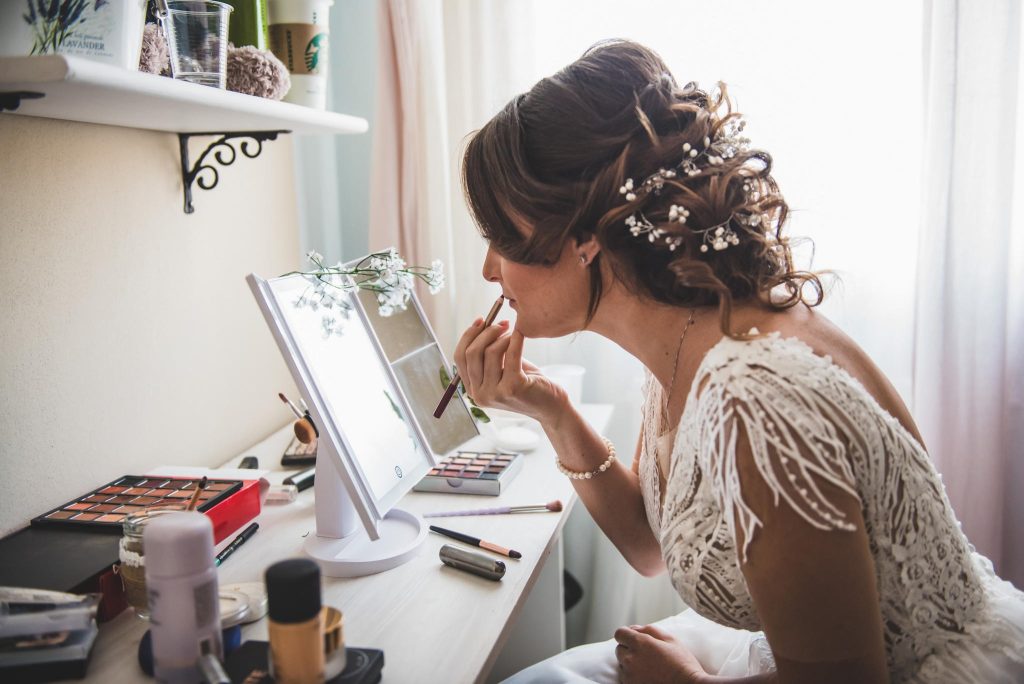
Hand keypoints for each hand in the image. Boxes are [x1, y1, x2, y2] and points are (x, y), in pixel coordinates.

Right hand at [452, 319, 568, 424]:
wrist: (550, 405)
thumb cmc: (526, 384)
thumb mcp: (502, 369)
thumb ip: (488, 354)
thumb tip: (483, 325)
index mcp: (472, 391)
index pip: (459, 358)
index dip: (469, 335)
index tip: (481, 320)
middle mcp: (479, 395)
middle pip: (472, 353)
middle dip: (486, 332)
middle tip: (502, 323)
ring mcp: (495, 393)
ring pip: (490, 352)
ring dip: (504, 337)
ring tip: (514, 334)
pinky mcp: (513, 387)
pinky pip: (511, 354)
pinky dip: (516, 340)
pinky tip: (521, 334)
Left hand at [614, 624, 707, 683]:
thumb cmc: (682, 664)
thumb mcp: (670, 640)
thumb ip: (649, 629)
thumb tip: (634, 628)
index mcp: (640, 643)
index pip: (619, 633)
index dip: (626, 635)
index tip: (633, 639)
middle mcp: (631, 659)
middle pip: (619, 649)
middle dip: (629, 650)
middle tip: (646, 655)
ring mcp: (629, 675)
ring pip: (621, 665)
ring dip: (630, 664)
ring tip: (648, 668)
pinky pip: (625, 678)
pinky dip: (632, 676)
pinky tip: (647, 677)